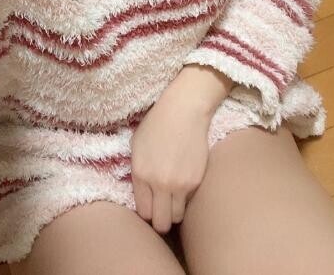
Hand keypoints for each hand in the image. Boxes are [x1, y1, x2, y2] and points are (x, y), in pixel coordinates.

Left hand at [129, 89, 211, 233]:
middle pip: (161, 223)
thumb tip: (141, 193)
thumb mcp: (136, 146)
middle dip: (160, 220)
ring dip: (174, 212)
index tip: (149, 206)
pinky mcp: (197, 181)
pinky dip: (185, 198)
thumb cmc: (156, 124)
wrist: (183, 111)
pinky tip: (182, 183)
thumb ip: (137, 172)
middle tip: (161, 211)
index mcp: (140, 174)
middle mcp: (159, 183)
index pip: (143, 212)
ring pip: (177, 217)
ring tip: (172, 199)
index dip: (146, 212)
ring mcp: (180, 184)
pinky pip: (189, 201)